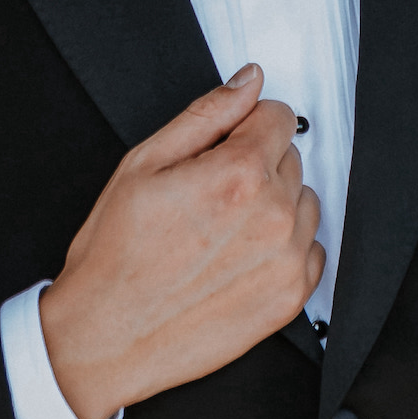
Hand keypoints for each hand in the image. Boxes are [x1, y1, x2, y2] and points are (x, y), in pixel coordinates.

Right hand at [39, 66, 323, 418]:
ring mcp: (286, 260)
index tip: (222, 147)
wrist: (106, 338)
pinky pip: (310, 250)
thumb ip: (206, 114)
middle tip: (206, 197)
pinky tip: (238, 259)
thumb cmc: (115, 257)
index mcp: (238, 174)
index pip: (280, 117)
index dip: (245, 126)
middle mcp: (273, 215)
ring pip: (304, 203)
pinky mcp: (290, 298)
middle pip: (291, 159)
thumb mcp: (143, 164)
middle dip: (255, 167)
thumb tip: (248, 81)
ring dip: (273, 207)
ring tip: (220, 231)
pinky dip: (283, 249)